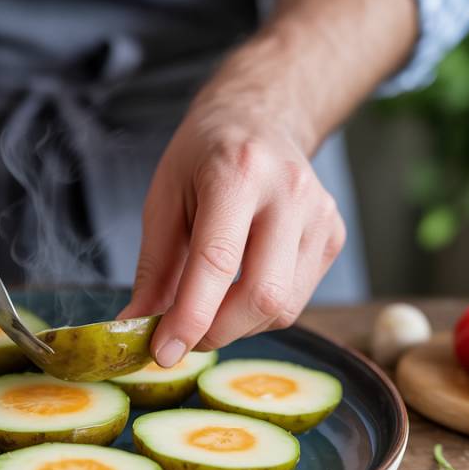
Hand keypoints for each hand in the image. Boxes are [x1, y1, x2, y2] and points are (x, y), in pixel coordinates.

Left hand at [122, 83, 345, 366]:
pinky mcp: (334, 236)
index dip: (189, 318)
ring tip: (209, 305)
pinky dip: (259, 311)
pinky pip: (297, 300)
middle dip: (216, 331)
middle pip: (262, 296)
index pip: (218, 262)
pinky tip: (240, 287)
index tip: (162, 352)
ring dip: (237, 325)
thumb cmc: (204, 156)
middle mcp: (290, 192)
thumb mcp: (163, 199)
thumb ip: (152, 269)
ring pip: (284, 307)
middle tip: (182, 335)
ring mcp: (320, 215)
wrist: (261, 117)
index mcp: (238, 173)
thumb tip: (134, 328)